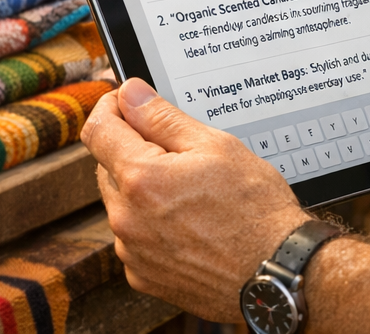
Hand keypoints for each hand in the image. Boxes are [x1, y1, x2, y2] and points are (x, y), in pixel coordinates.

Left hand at [81, 79, 309, 319]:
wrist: (271, 269)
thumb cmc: (253, 207)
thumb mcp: (215, 145)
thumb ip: (163, 117)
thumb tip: (131, 94)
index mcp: (141, 179)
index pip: (98, 130)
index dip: (111, 106)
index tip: (126, 100)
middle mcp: (126, 218)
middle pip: (108, 165)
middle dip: (134, 147)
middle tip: (179, 146)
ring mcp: (131, 251)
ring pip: (122, 201)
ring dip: (143, 185)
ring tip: (192, 187)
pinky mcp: (141, 275)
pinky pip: (133, 235)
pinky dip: (151, 220)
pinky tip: (189, 218)